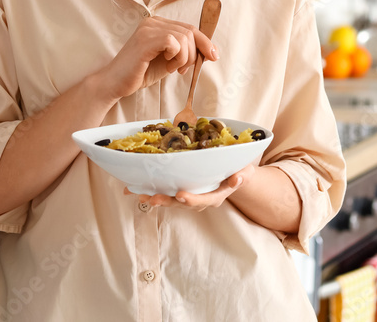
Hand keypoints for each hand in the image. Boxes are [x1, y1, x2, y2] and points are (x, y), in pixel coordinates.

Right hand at [93, 16, 217, 99]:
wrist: (116, 83)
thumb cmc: (141, 72)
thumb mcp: (169, 60)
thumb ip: (184, 51)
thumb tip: (210, 50)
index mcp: (158, 23)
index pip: (189, 28)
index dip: (205, 41)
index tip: (214, 56)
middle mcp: (153, 22)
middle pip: (190, 31)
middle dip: (194, 54)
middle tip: (183, 69)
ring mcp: (148, 29)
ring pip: (184, 37)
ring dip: (184, 58)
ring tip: (172, 68)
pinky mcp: (145, 40)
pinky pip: (173, 42)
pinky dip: (176, 57)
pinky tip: (167, 66)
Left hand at [124, 164, 255, 210]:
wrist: (232, 176)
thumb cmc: (238, 172)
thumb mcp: (244, 172)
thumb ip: (243, 175)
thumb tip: (238, 177)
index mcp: (215, 196)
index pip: (204, 201)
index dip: (192, 200)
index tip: (181, 196)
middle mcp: (200, 199)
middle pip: (182, 204)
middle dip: (167, 201)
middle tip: (153, 199)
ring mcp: (188, 196)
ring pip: (170, 200)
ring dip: (154, 197)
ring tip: (139, 194)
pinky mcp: (178, 190)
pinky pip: (164, 192)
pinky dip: (148, 190)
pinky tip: (132, 188)